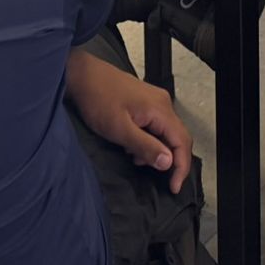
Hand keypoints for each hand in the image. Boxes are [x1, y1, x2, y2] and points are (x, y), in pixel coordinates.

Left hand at [66, 50, 193, 193]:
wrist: (82, 76)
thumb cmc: (98, 100)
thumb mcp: (119, 129)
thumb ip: (145, 146)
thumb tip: (168, 163)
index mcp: (160, 109)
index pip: (182, 142)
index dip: (181, 167)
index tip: (174, 188)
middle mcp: (162, 103)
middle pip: (178, 137)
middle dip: (172, 161)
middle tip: (163, 181)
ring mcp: (154, 101)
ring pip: (166, 133)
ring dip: (157, 151)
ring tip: (136, 160)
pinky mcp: (145, 102)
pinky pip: (156, 126)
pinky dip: (150, 141)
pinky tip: (133, 147)